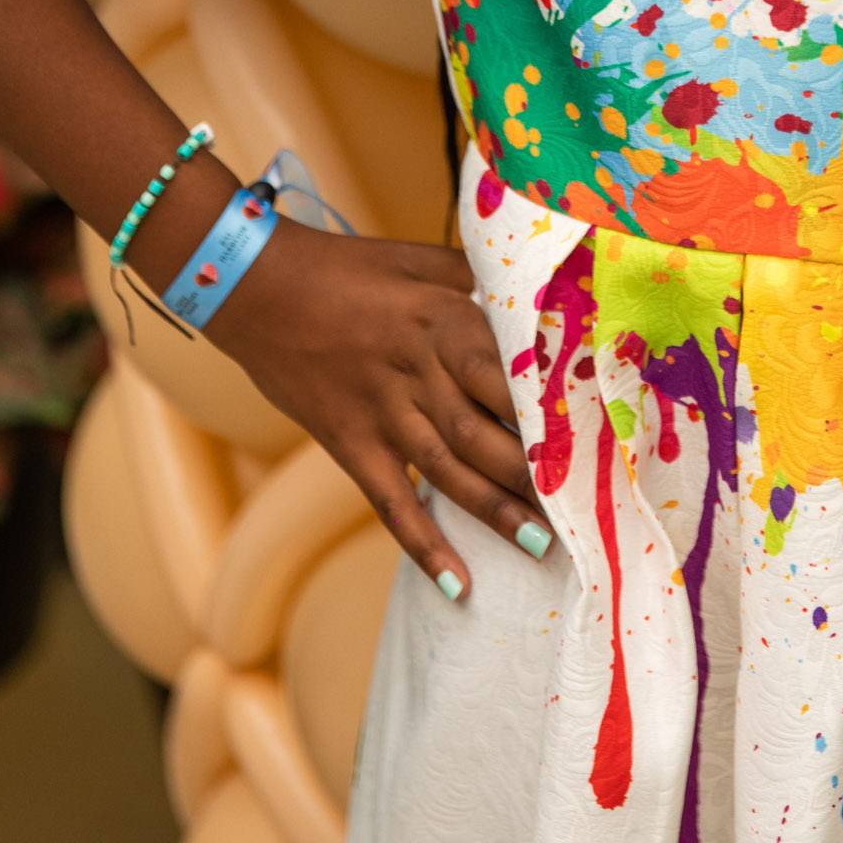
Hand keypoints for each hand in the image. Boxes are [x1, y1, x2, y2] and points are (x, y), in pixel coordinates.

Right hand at [205, 222, 551, 600]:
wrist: (255, 286)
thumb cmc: (345, 266)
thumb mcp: (418, 259)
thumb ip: (473, 281)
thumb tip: (527, 293)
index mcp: (442, 321)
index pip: (504, 374)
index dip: (545, 410)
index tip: (587, 438)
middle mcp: (417, 371)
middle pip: (483, 431)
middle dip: (532, 473)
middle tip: (578, 507)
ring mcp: (380, 413)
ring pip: (448, 472)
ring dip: (495, 512)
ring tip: (540, 547)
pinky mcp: (348, 443)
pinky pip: (390, 503)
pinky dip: (423, 544)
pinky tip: (455, 583)